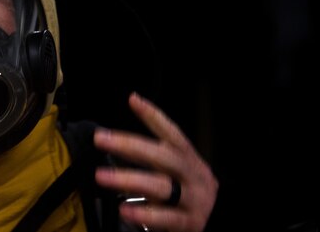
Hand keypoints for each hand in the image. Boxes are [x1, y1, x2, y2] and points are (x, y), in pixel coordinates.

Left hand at [93, 92, 217, 231]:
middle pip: (163, 156)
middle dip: (129, 145)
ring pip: (161, 186)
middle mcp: (193, 175)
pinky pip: (166, 218)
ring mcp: (194, 200)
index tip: (133, 99)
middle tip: (100, 139)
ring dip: (128, 179)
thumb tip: (115, 142)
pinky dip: (143, 213)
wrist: (219, 222)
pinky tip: (124, 209)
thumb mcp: (176, 171)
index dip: (153, 115)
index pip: (172, 133)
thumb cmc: (188, 193)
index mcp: (188, 158)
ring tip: (101, 175)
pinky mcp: (190, 223)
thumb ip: (153, 157)